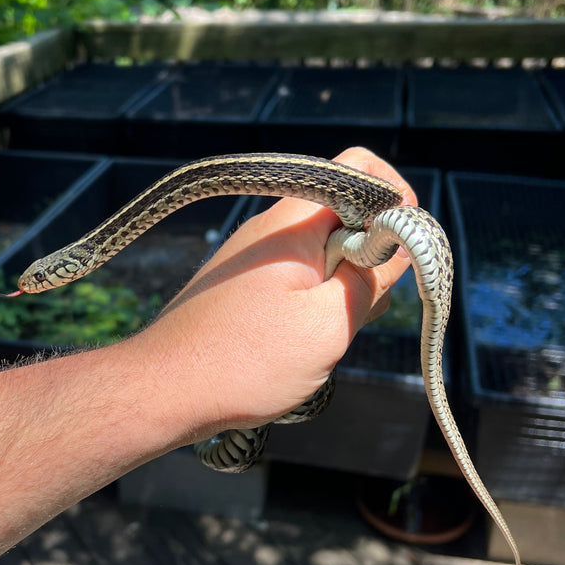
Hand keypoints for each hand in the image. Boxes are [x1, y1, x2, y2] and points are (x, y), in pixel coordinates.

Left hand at [134, 147, 416, 440]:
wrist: (162, 393)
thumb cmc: (244, 363)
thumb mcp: (330, 324)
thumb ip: (373, 277)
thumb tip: (402, 243)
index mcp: (294, 221)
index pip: (361, 171)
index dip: (395, 204)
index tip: (401, 255)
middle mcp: (272, 228)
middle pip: (348, 218)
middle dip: (370, 261)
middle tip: (357, 311)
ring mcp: (256, 257)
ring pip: (325, 256)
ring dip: (341, 293)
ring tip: (321, 339)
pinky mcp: (244, 287)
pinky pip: (298, 282)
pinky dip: (313, 310)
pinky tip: (298, 349)